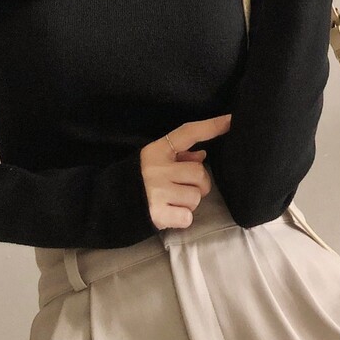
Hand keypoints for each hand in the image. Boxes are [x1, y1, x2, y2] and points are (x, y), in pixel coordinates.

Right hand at [140, 113, 232, 229]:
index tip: (231, 120)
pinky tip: (168, 215)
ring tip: (172, 202)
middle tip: (182, 189)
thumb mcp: (154, 162)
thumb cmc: (136, 181)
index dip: (211, 126)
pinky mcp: (157, 213)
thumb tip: (203, 154)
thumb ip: (178, 157)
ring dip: (189, 203)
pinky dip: (182, 219)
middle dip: (198, 185)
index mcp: (156, 151)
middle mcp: (157, 168)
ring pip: (196, 198)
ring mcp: (156, 191)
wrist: (107, 205)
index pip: (188, 133)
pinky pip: (187, 217)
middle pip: (200, 173)